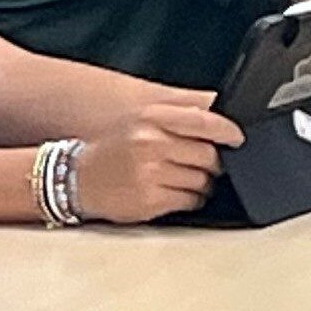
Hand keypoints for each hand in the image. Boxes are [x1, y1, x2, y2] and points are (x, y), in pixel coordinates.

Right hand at [69, 99, 239, 222]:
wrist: (73, 178)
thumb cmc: (114, 149)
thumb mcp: (141, 121)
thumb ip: (181, 114)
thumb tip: (221, 110)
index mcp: (151, 119)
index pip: (204, 120)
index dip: (228, 131)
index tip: (237, 138)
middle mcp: (150, 143)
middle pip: (209, 154)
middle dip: (212, 162)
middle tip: (198, 163)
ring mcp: (150, 173)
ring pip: (203, 180)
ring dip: (200, 183)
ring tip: (178, 178)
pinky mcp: (149, 200)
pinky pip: (191, 200)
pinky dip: (189, 198)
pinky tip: (170, 192)